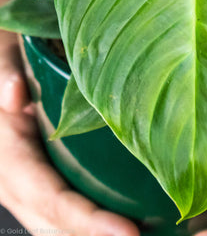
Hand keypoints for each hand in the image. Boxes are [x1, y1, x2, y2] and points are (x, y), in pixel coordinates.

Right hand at [0, 0, 139, 235]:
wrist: (9, 77)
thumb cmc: (10, 60)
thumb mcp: (4, 56)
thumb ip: (5, 72)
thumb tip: (13, 96)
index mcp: (9, 155)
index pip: (48, 197)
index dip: (85, 220)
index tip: (128, 232)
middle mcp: (15, 180)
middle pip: (56, 224)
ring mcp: (28, 185)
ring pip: (58, 226)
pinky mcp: (43, 179)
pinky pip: (63, 212)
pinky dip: (89, 226)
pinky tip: (126, 223)